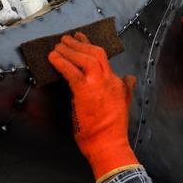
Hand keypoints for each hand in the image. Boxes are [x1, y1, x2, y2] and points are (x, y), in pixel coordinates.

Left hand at [48, 33, 139, 182]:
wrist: (108, 144)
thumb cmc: (112, 130)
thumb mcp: (125, 104)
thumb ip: (126, 89)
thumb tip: (130, 78)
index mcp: (117, 83)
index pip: (103, 58)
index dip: (90, 46)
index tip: (81, 39)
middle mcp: (109, 80)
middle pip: (95, 53)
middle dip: (79, 43)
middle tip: (66, 39)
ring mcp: (97, 84)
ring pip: (83, 57)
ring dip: (68, 50)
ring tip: (57, 46)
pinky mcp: (84, 90)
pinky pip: (71, 71)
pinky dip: (61, 62)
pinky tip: (52, 58)